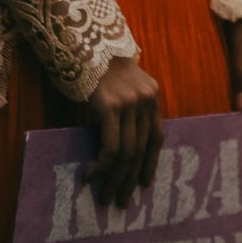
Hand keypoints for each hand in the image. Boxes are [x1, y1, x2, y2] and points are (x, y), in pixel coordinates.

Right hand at [85, 55, 162, 208]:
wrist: (84, 40)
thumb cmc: (97, 67)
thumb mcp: (122, 87)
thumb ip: (128, 110)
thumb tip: (120, 147)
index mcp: (152, 96)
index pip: (157, 136)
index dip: (151, 162)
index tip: (144, 183)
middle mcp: (145, 100)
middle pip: (142, 149)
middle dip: (131, 179)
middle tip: (122, 202)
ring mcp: (129, 104)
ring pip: (128, 153)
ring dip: (116, 180)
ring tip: (106, 196)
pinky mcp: (110, 107)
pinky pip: (111, 146)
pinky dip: (102, 166)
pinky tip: (91, 175)